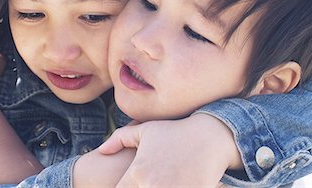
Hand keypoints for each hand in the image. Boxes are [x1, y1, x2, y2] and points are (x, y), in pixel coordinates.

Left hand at [99, 113, 241, 186]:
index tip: (123, 184)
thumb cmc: (175, 132)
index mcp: (138, 173)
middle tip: (146, 182)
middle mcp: (152, 186)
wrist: (209, 138)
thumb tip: (102, 150)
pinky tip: (172, 186)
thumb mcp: (145, 129)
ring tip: (157, 183)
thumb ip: (119, 138)